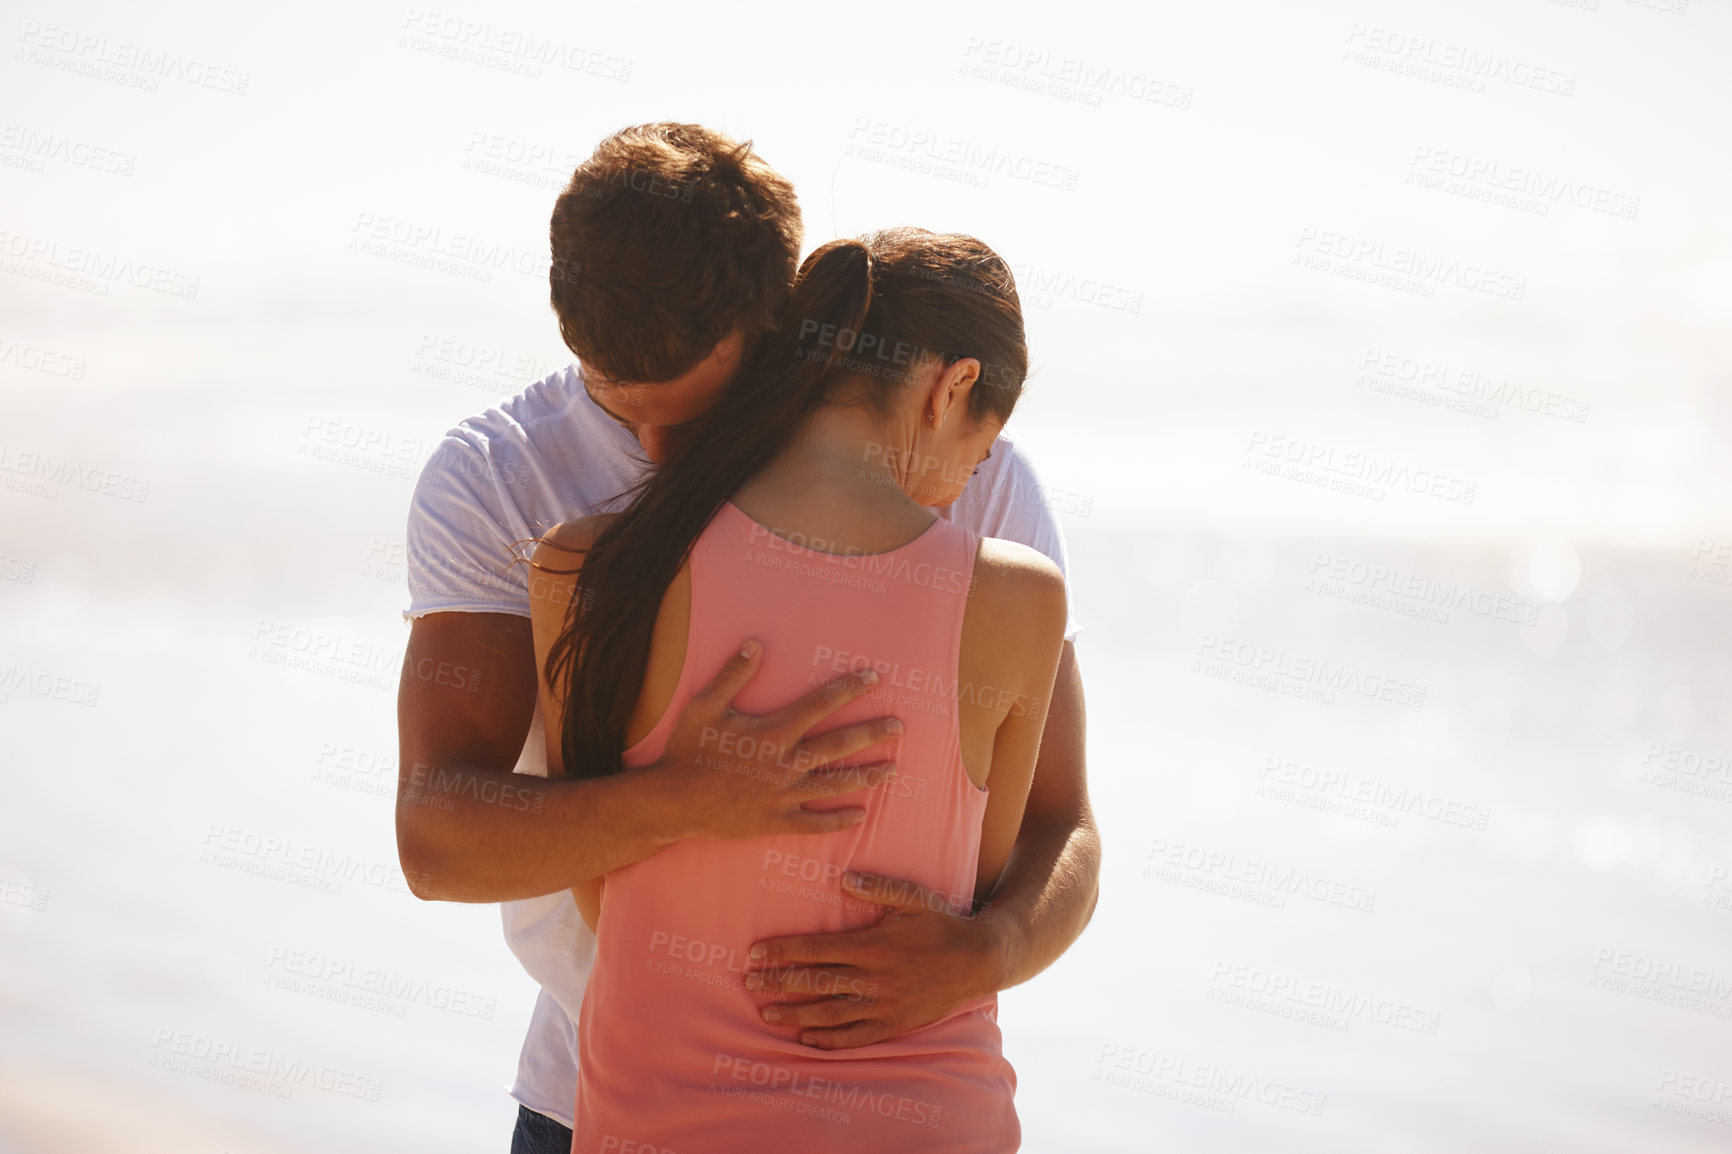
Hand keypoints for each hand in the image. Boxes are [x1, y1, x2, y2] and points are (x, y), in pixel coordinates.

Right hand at [650, 640, 902, 841]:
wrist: (672, 802)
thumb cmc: (687, 750)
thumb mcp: (704, 705)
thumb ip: (733, 674)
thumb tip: (756, 643)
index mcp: (772, 732)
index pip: (820, 704)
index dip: (849, 689)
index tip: (874, 679)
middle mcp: (784, 764)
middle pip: (838, 745)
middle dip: (872, 734)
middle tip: (900, 727)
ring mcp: (782, 795)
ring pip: (834, 785)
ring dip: (866, 777)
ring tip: (893, 770)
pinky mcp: (775, 821)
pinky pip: (814, 824)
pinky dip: (838, 821)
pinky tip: (860, 817)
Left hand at [743, 870, 1004, 1048]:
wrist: (978, 961)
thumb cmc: (942, 925)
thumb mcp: (914, 899)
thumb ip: (878, 888)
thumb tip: (842, 879)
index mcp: (874, 945)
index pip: (818, 949)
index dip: (783, 951)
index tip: (756, 953)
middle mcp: (875, 978)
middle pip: (816, 982)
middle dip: (779, 983)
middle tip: (749, 985)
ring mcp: (884, 1005)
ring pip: (830, 1012)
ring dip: (796, 1014)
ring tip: (767, 1014)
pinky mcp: (894, 1024)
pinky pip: (856, 1037)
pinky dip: (830, 1040)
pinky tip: (807, 1039)